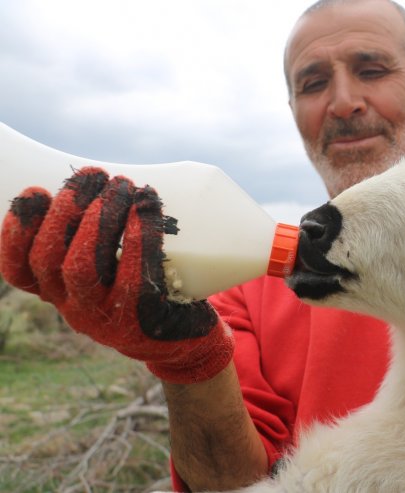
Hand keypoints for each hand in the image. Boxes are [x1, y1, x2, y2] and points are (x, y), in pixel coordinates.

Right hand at [0, 167, 232, 383]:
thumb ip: (98, 238)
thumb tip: (100, 181)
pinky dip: (139, 236)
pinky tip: (147, 209)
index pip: (19, 268)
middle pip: (48, 259)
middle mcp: (75, 307)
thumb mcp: (112, 271)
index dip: (17, 232)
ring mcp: (105, 317)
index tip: (34, 193)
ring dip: (99, 218)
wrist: (186, 340)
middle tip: (92, 175)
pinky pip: (133, 275)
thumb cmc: (145, 290)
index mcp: (60, 293)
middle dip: (65, 210)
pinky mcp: (142, 319)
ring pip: (83, 266)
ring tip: (122, 185)